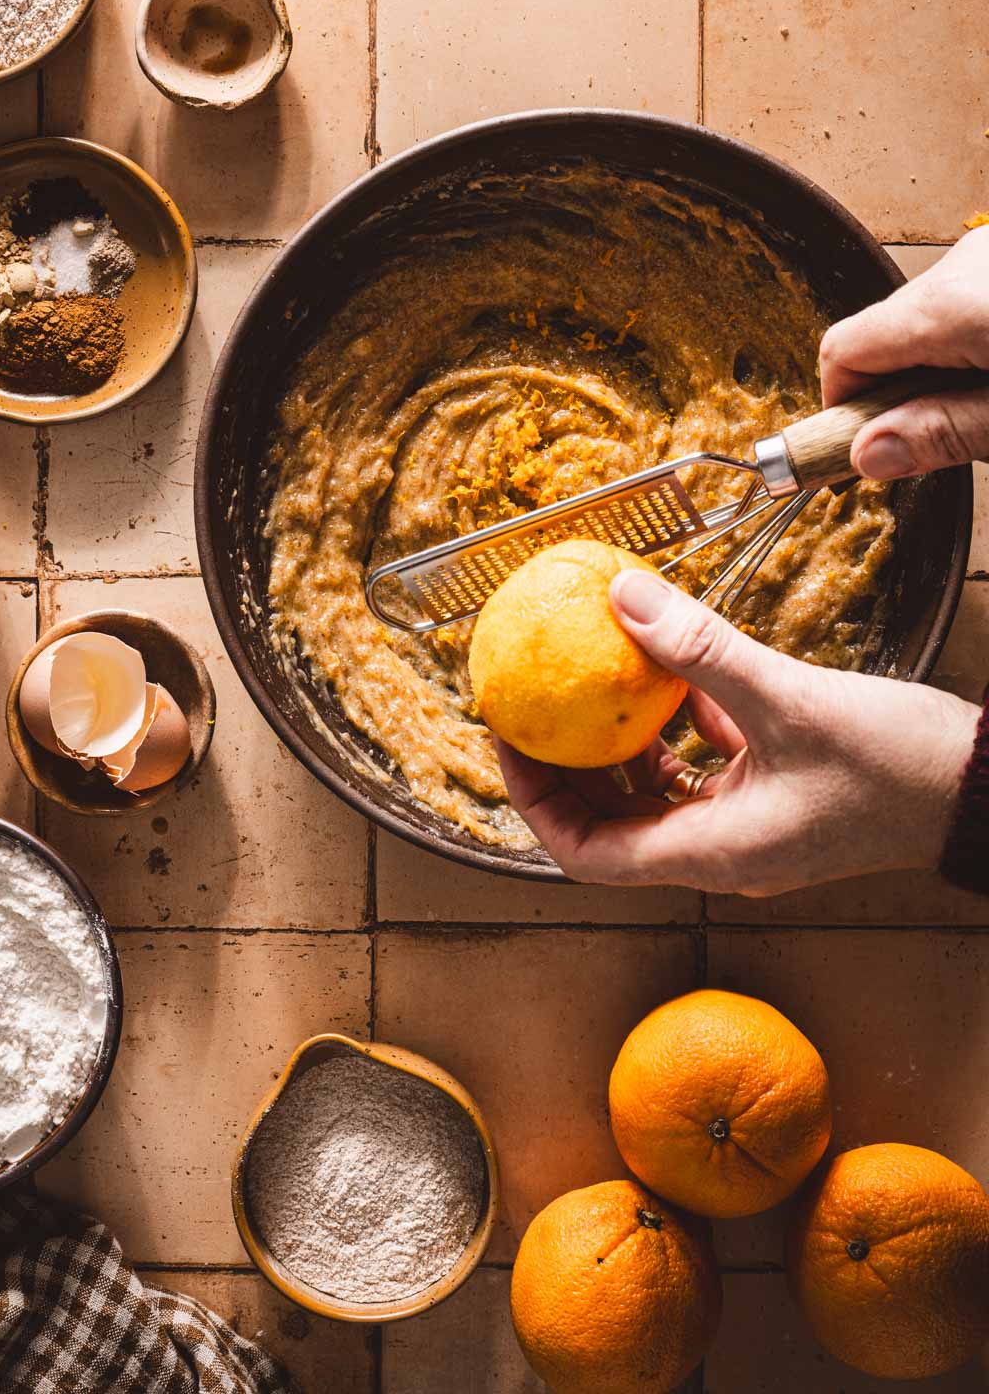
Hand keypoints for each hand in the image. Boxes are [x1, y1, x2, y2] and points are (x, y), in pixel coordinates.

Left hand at [497, 571, 978, 895]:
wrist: (988, 789)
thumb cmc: (901, 768)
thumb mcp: (789, 700)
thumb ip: (700, 648)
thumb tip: (621, 596)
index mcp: (715, 854)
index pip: (588, 853)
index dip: (536, 801)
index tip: (509, 739)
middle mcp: (724, 851)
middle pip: (612, 822)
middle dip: (566, 768)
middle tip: (533, 705)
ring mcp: (752, 826)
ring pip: (658, 792)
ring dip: (621, 742)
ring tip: (587, 682)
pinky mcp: (779, 794)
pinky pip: (707, 766)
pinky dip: (682, 724)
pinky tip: (673, 669)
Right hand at [819, 226, 988, 479]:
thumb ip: (943, 432)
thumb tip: (867, 453)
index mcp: (952, 305)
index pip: (842, 350)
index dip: (840, 407)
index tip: (853, 452)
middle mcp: (963, 265)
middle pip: (882, 335)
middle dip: (896, 393)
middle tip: (936, 444)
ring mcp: (988, 254)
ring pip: (925, 321)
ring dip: (938, 370)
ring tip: (985, 409)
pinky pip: (962, 302)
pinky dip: (968, 342)